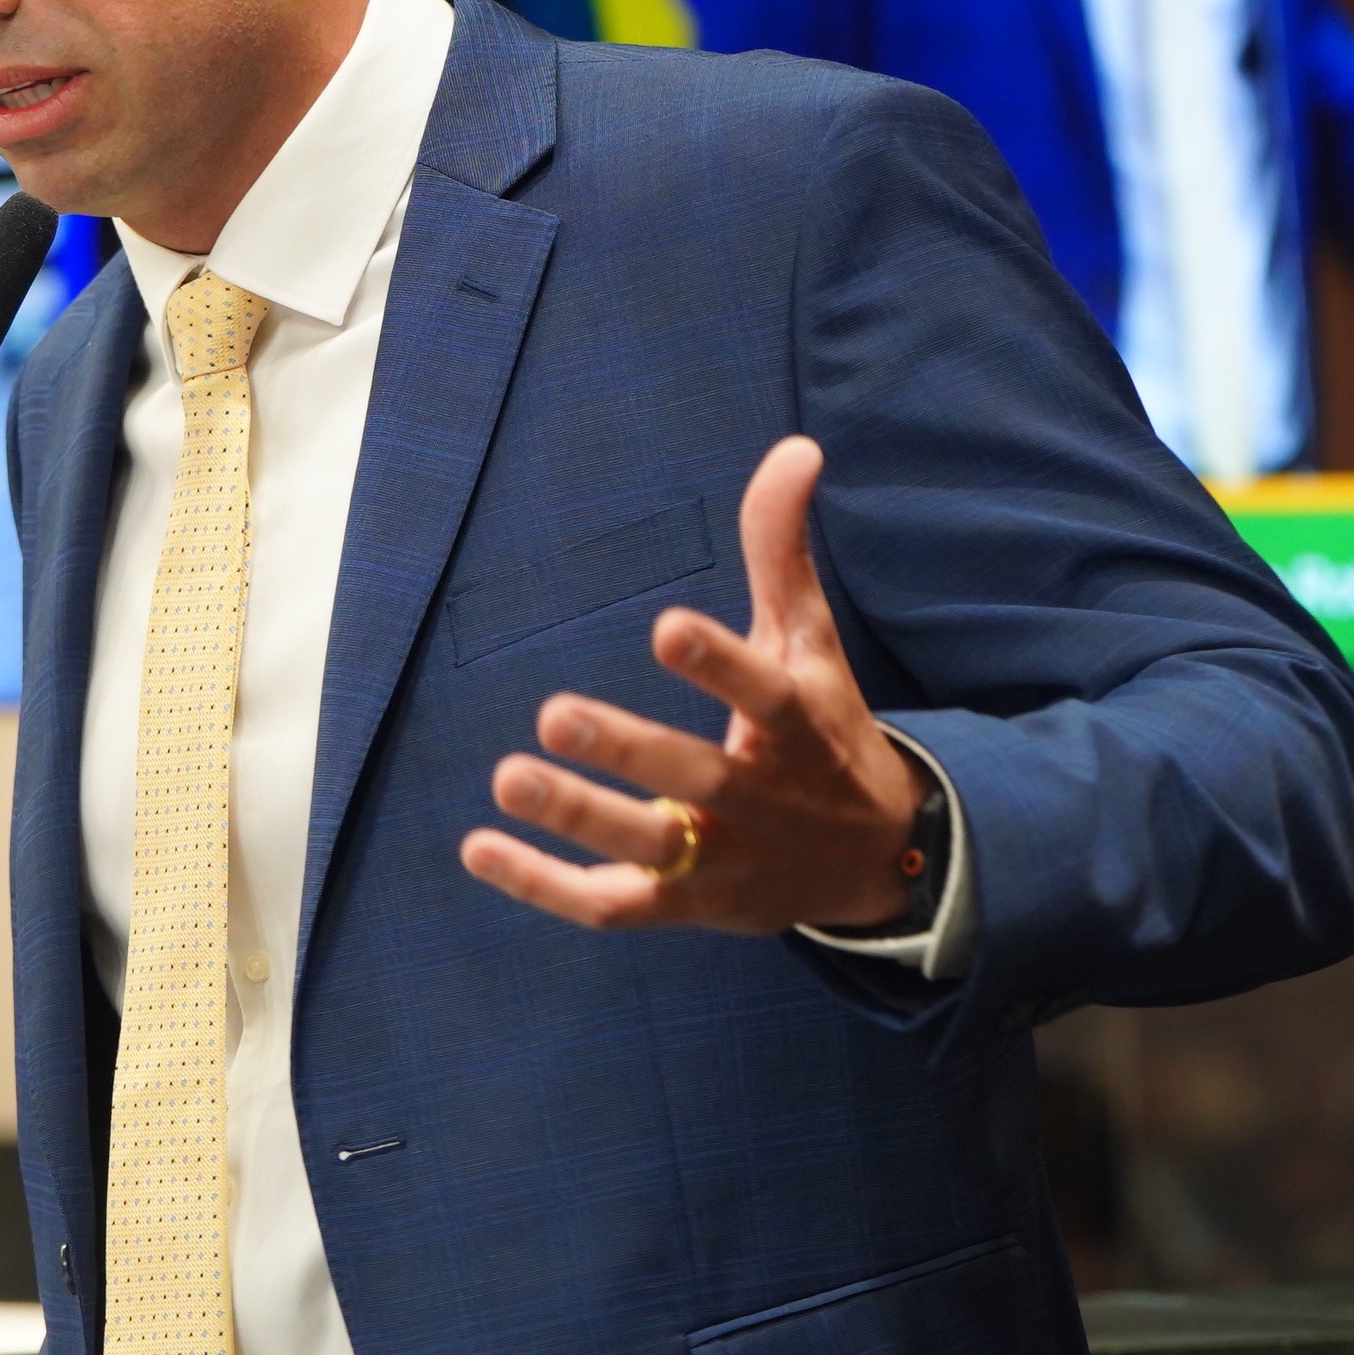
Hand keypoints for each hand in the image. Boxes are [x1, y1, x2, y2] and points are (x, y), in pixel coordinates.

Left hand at [464, 436, 922, 934]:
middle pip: (695, 780)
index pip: (761, 695)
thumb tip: (796, 448)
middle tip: (555, 714)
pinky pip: (613, 904)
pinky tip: (479, 849)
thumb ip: (782, 550)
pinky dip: (544, 887)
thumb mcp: (810, 642)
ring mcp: (723, 859)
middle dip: (629, 752)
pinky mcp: (687, 906)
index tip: (666, 626)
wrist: (874, 861)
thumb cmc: (826, 730)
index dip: (717, 664)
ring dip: (576, 818)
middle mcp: (762, 797)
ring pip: (648, 848)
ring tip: (507, 775)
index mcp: (797, 724)